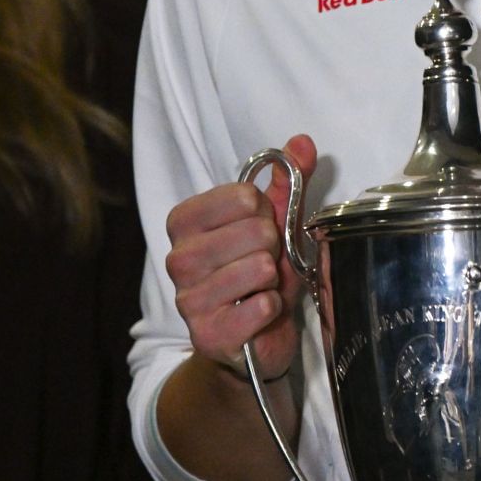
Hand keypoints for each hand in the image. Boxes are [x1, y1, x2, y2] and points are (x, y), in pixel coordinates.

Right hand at [166, 135, 315, 383]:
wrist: (254, 338)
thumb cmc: (260, 275)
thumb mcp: (275, 224)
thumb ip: (287, 181)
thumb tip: (302, 141)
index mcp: (185, 222)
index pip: (242, 196)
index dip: (265, 214)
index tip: (259, 231)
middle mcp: (177, 258)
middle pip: (254, 231)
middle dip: (273, 248)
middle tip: (263, 264)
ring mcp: (187, 299)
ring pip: (258, 268)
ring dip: (273, 280)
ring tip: (261, 288)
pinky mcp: (206, 335)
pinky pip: (260, 307)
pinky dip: (271, 308)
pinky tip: (261, 312)